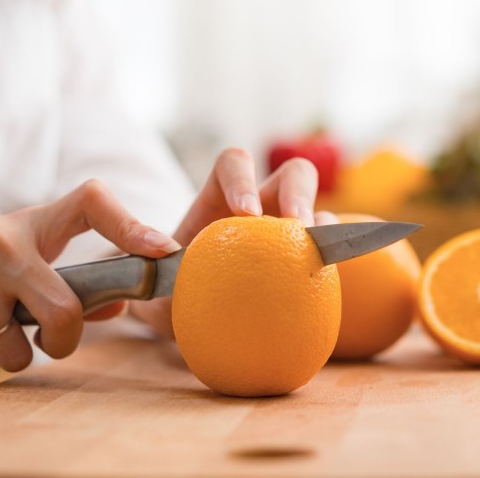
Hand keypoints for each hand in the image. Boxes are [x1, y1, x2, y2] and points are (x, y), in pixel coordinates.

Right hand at [0, 180, 179, 373]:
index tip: (164, 251)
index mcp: (33, 225)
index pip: (92, 202)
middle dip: (64, 342)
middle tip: (53, 340)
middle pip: (64, 312)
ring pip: (16, 350)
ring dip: (10, 353)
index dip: (132, 226)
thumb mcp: (23, 249)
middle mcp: (3, 246)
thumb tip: (121, 307)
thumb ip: (73, 276)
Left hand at [131, 148, 336, 337]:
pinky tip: (324, 281)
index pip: (233, 164)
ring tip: (318, 253)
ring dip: (323, 224)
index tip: (245, 212)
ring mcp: (289, 231)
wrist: (193, 315)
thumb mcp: (152, 290)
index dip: (242, 179)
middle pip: (294, 174)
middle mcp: (263, 205)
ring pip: (320, 209)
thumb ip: (150, 284)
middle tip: (295, 225)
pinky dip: (329, 260)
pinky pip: (328, 252)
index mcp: (222, 197)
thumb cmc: (170, 293)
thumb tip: (159, 282)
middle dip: (298, 192)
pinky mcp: (306, 260)